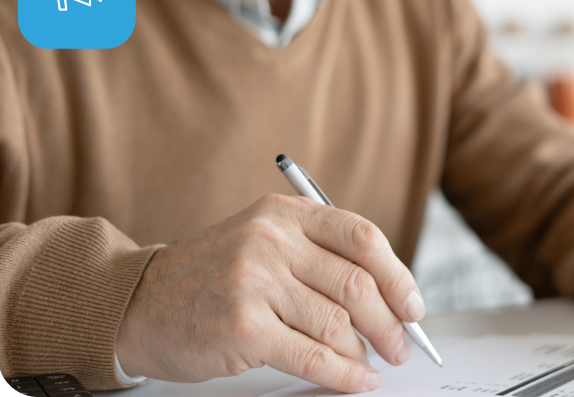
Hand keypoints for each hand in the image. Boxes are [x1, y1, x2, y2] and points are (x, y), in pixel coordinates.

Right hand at [116, 194, 424, 392]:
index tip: (413, 306)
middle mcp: (271, 242)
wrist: (137, 303)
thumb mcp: (262, 241)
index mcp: (284, 215)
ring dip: (364, 352)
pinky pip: (312, 356)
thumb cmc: (211, 277)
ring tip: (371, 364)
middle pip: (357, 284)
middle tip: (402, 345)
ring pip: (338, 324)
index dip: (398, 275)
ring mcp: (255, 283)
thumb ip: (318, 257)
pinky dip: (343, 374)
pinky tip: (356, 381)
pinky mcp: (243, 327)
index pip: (363, 238)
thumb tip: (388, 297)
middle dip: (390, 322)